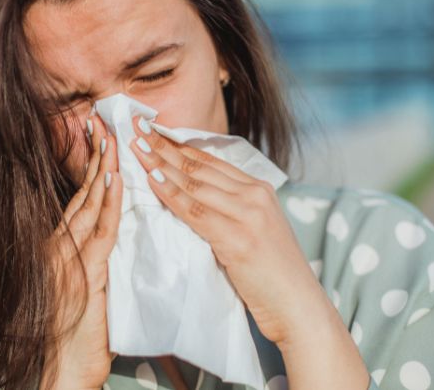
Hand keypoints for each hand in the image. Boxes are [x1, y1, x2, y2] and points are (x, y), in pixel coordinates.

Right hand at [41, 114, 121, 389]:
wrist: (63, 368)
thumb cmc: (77, 333)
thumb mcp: (86, 286)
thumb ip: (95, 258)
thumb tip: (114, 235)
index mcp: (60, 247)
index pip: (79, 198)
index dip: (91, 167)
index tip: (101, 137)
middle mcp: (58, 246)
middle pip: (82, 193)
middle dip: (95, 156)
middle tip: (105, 121)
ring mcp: (67, 258)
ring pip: (89, 205)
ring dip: (103, 169)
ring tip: (112, 138)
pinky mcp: (82, 273)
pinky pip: (99, 232)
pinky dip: (108, 203)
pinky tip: (115, 180)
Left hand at [128, 115, 327, 345]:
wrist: (298, 305)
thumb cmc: (272, 273)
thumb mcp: (254, 229)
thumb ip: (230, 209)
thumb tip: (192, 197)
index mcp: (259, 189)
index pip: (210, 160)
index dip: (178, 144)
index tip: (152, 130)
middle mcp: (255, 195)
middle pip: (199, 165)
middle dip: (164, 146)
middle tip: (136, 129)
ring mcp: (248, 215)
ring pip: (194, 183)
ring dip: (161, 164)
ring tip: (136, 148)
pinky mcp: (238, 238)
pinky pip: (196, 211)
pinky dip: (171, 194)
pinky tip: (152, 180)